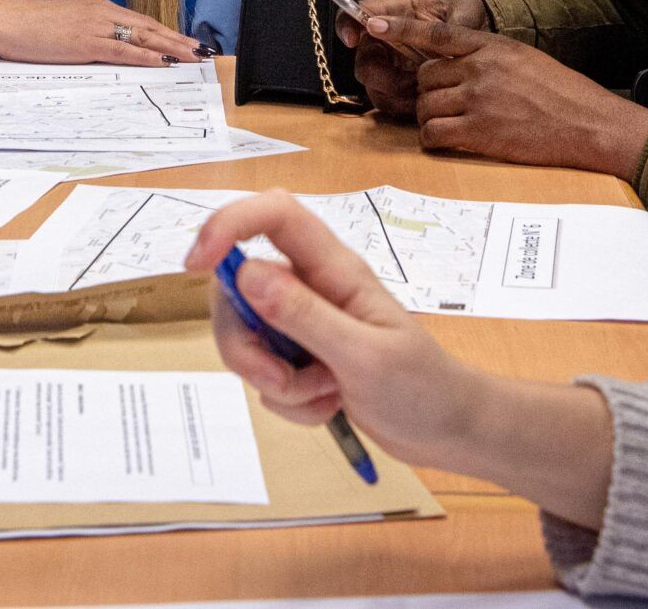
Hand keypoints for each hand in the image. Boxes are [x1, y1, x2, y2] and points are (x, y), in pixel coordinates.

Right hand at [0, 0, 202, 65]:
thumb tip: (109, 47)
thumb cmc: (32, 26)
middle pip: (151, 28)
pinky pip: (123, 51)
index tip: (189, 42)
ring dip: (171, 49)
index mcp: (100, 8)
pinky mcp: (86, 43)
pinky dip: (145, 57)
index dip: (169, 32)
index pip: (143, 21)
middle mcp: (104, 14)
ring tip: (193, 58)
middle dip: (180, 40)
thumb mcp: (68, 25)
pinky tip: (162, 63)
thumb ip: (91, 33)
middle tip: (204, 51)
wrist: (7, 21)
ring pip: (144, 38)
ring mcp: (96, 27)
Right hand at [182, 194, 617, 530]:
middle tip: (280, 379)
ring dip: (273, 381)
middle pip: (238, 290)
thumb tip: (245, 274)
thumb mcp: (364, 356)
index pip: (273, 215)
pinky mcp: (301, 359)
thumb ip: (305, 316)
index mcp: (333, 268)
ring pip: (246, 339)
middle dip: (245, 343)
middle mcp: (312, 287)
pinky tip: (329, 406)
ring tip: (323, 395)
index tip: (197, 263)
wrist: (450, 432)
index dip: (228, 224)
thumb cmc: (423, 387)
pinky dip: (288, 401)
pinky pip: (264, 376)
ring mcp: (304, 324)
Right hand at [336, 0, 487, 119]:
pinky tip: (424, 101)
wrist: (470, 36)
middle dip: (375, 73)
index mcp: (395, 12)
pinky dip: (403, 106)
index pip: (358, 13)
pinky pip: (389, 104)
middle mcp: (384, 41)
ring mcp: (390, 67)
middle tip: (402, 79)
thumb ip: (459, 18)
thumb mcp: (465, 8)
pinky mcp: (399, 89)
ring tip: (421, 90)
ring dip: (394, 93)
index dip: (346, 25)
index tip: (351, 39)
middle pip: (362, 59)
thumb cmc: (462, 15)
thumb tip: (455, 32)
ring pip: (373, 87)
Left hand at [399, 23, 647, 178]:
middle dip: (429, 92)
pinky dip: (434, 139)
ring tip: (454, 125)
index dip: (400, 29)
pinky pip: (433, 134)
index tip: (372, 25)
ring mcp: (478, 99)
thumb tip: (456, 63)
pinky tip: (450, 141)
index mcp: (491, 45)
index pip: (435, 32)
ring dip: (431, 118)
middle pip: (425, 76)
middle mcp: (480, 68)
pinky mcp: (479, 131)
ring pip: (425, 106)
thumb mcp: (524, 59)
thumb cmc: (562, 95)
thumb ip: (487, 56)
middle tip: (447, 105)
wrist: (590, 125)